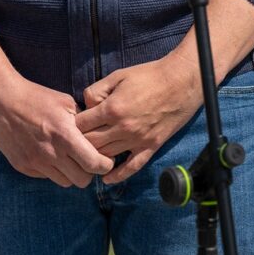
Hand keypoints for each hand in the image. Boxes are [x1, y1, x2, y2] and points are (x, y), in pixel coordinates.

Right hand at [0, 75, 115, 187]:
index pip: (95, 164)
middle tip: (87, 160)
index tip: (105, 158)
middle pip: (82, 180)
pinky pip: (46, 176)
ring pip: (65, 182)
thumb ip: (83, 122)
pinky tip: (48, 153)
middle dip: (89, 172)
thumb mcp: (65, 102)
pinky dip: (52, 170)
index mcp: (65, 135)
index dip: (105, 164)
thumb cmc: (36, 97)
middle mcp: (51, 153)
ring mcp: (36, 162)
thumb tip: (99, 134)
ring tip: (68, 158)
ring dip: (70, 173)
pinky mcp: (23, 166)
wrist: (1, 100)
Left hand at [76, 53, 200, 183]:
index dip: (73, 124)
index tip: (73, 123)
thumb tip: (85, 106)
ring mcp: (137, 139)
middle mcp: (123, 127)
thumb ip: (97, 90)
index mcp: (112, 108)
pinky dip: (118, 175)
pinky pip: (132, 167)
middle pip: (91, 144)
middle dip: (80, 142)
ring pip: (107, 156)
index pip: (81, 125)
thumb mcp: (118, 75)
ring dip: (95, 156)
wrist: (180, 82)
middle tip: (77, 141)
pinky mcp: (151, 146)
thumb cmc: (148, 76)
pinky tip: (107, 178)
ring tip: (87, 156)